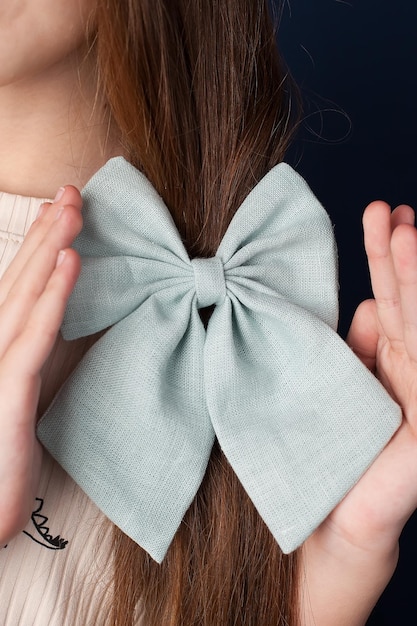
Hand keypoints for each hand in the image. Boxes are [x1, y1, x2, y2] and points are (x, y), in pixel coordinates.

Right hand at [0, 187, 81, 543]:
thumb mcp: (14, 405)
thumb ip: (24, 365)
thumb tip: (43, 331)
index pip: (15, 292)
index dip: (38, 250)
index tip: (60, 215)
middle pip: (18, 282)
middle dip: (46, 234)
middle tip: (71, 192)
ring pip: (24, 298)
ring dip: (51, 249)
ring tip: (73, 208)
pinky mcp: (4, 396)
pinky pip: (33, 338)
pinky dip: (53, 297)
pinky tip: (72, 262)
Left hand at [300, 201, 416, 625]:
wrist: (326, 524)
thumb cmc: (322, 453)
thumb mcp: (331, 385)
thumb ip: (353, 348)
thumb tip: (370, 303)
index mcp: (386, 364)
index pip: (389, 301)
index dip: (384, 258)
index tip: (379, 213)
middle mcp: (410, 376)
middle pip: (408, 306)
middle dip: (401, 256)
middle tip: (392, 210)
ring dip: (412, 280)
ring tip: (404, 231)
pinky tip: (412, 298)